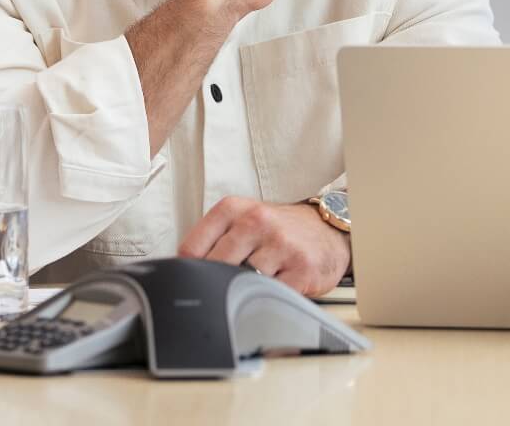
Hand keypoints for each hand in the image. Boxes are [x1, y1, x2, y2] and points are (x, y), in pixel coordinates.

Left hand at [178, 196, 351, 296]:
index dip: (190, 273)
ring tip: (251, 289)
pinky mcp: (301, 269)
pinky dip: (267, 300)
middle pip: (214, 268)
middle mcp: (258, 222)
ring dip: (243, 293)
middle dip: (215, 285)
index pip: (192, 249)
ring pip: (242, 283)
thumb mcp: (244, 220)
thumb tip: (181, 276)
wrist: (329, 229)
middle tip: (221, 293)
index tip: (193, 283)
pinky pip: (271, 296)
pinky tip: (272, 292)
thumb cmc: (280, 230)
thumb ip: (213, 241)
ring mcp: (281, 245)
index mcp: (235, 209)